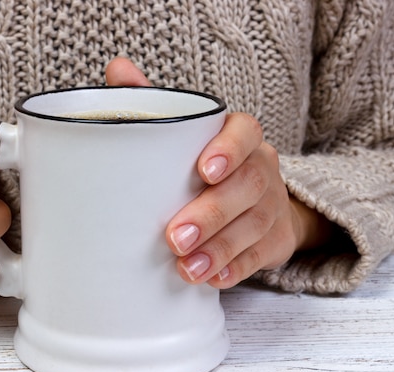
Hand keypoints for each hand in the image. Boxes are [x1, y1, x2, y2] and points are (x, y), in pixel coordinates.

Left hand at [105, 58, 332, 288]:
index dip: (229, 149)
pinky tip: (212, 280)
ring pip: (255, 224)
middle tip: (174, 238)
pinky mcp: (276, 240)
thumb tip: (117, 68)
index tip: (204, 170)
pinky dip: (236, 268)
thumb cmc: (204, 166)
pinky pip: (262, 255)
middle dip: (212, 214)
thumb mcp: (182, 135)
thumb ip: (152, 102)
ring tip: (186, 269)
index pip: (245, 132)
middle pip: (248, 186)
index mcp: (239, 139)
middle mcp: (262, 169)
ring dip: (219, 249)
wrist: (254, 204)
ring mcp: (273, 206)